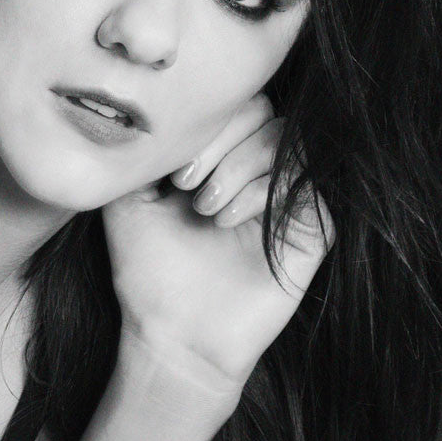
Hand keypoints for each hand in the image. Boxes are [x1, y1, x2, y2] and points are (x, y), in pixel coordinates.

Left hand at [99, 94, 336, 392]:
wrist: (174, 335)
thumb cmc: (149, 272)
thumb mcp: (127, 202)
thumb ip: (142, 153)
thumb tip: (149, 111)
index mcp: (218, 160)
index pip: (229, 105)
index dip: (201, 124)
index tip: (168, 173)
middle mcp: (257, 172)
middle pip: (260, 110)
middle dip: (218, 140)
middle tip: (184, 186)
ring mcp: (288, 196)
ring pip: (283, 137)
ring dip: (236, 165)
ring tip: (204, 208)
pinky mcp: (314, 225)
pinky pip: (306, 178)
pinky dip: (263, 188)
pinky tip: (227, 219)